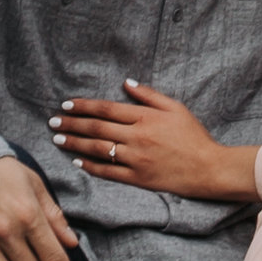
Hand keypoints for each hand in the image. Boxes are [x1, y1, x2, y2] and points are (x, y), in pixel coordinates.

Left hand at [50, 82, 258, 200]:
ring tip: (58, 138)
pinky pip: (109, 172)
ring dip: (75, 143)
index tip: (67, 104)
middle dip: (72, 123)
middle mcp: (137, 137)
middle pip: (97, 128)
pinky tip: (77, 161)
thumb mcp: (175, 107)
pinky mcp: (138, 178)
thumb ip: (149, 95)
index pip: (106, 108)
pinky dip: (90, 166)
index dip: (84, 106)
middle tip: (52, 121)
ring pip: (98, 149)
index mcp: (145, 117)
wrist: (208, 168)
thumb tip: (126, 82)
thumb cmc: (194, 136)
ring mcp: (136, 159)